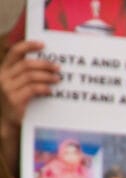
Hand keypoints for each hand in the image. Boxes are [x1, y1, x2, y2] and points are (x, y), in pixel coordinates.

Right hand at [1, 40, 59, 167]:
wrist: (8, 122)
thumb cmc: (18, 102)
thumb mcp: (19, 85)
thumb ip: (26, 74)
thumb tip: (48, 65)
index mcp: (4, 70)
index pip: (15, 52)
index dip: (28, 46)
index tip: (43, 45)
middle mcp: (3, 76)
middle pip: (26, 64)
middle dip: (45, 64)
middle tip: (58, 67)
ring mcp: (7, 88)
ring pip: (30, 76)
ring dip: (47, 76)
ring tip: (58, 79)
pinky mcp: (14, 99)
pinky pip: (32, 89)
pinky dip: (43, 88)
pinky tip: (50, 91)